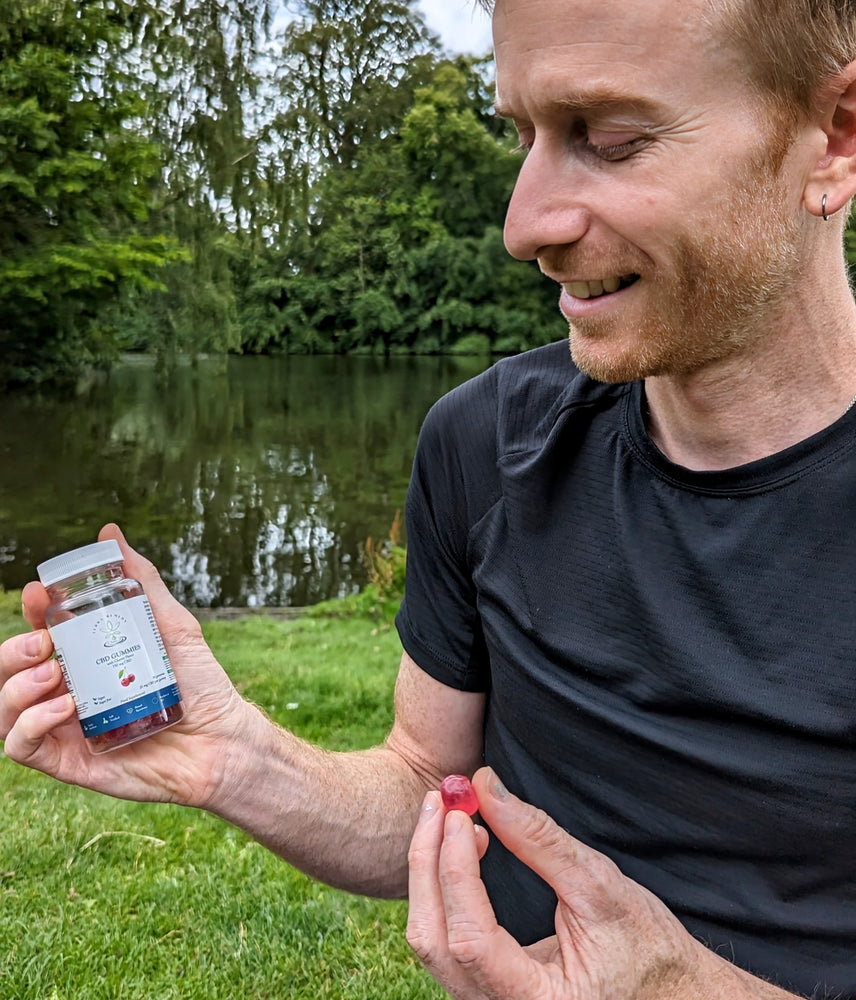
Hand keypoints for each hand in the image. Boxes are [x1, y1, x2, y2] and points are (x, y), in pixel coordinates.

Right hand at [0, 524, 256, 808]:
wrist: (221, 739)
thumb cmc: (200, 684)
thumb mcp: (171, 625)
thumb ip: (141, 581)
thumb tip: (110, 532)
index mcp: (86, 659)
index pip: (40, 632)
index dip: (30, 611)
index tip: (38, 593)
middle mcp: (67, 691)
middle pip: (11, 669)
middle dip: (14, 650)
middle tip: (46, 643)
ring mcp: (65, 727)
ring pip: (5, 706)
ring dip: (16, 685)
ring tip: (52, 675)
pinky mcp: (68, 761)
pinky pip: (21, 745)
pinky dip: (30, 723)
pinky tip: (64, 707)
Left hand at [407, 766, 753, 999]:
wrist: (669, 991)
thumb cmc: (646, 947)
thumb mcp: (600, 888)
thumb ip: (540, 839)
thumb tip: (486, 786)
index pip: (471, 938)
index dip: (456, 871)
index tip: (460, 814)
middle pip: (433, 941)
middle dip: (427, 862)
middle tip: (439, 801)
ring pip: (431, 941)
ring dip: (431, 871)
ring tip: (452, 817)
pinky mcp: (485, 986)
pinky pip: (445, 938)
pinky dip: (444, 888)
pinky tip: (462, 848)